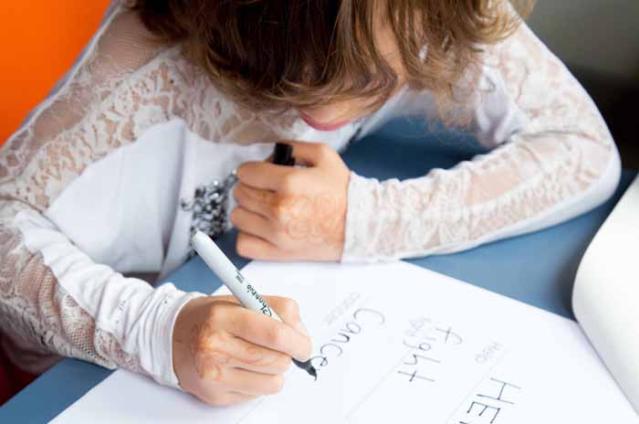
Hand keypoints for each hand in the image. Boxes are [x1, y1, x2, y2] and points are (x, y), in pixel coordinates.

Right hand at [172, 296, 310, 405]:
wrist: (174, 336)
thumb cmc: (214, 317)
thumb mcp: (244, 299)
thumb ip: (278, 310)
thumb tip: (302, 335)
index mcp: (224, 317)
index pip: (274, 334)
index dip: (298, 342)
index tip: (304, 345)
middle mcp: (215, 346)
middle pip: (277, 360)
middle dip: (287, 355)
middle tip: (280, 348)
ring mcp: (214, 374)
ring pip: (272, 382)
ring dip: (274, 370)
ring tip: (258, 356)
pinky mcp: (215, 395)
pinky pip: (258, 394)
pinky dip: (260, 382)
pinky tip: (243, 368)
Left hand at [232, 141, 349, 260]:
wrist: (358, 225)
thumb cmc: (341, 192)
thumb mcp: (324, 155)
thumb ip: (293, 147)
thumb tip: (268, 154)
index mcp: (289, 182)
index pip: (245, 172)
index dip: (252, 170)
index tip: (261, 174)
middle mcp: (279, 208)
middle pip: (240, 193)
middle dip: (251, 187)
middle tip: (266, 189)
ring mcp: (276, 233)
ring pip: (238, 217)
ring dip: (248, 210)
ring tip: (265, 208)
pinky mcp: (277, 253)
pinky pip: (243, 243)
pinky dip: (248, 235)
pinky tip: (261, 228)